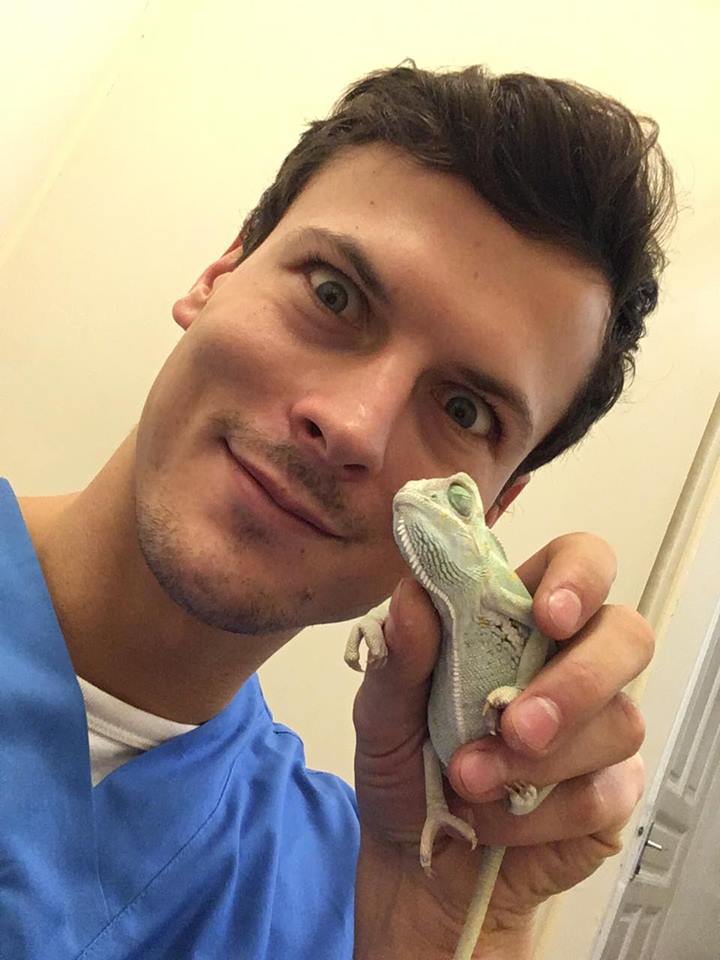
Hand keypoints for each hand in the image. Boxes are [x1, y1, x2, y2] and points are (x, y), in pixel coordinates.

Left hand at [351, 533, 652, 957]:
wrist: (414, 862)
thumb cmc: (404, 766)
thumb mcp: (382, 711)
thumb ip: (398, 655)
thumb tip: (412, 596)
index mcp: (519, 620)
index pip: (580, 562)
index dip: (579, 576)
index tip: (548, 613)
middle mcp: (571, 663)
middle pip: (628, 636)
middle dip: (579, 680)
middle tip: (517, 725)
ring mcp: (599, 729)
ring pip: (618, 722)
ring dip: (537, 763)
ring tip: (469, 782)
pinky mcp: (610, 793)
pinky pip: (606, 793)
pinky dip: (541, 814)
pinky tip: (497, 820)